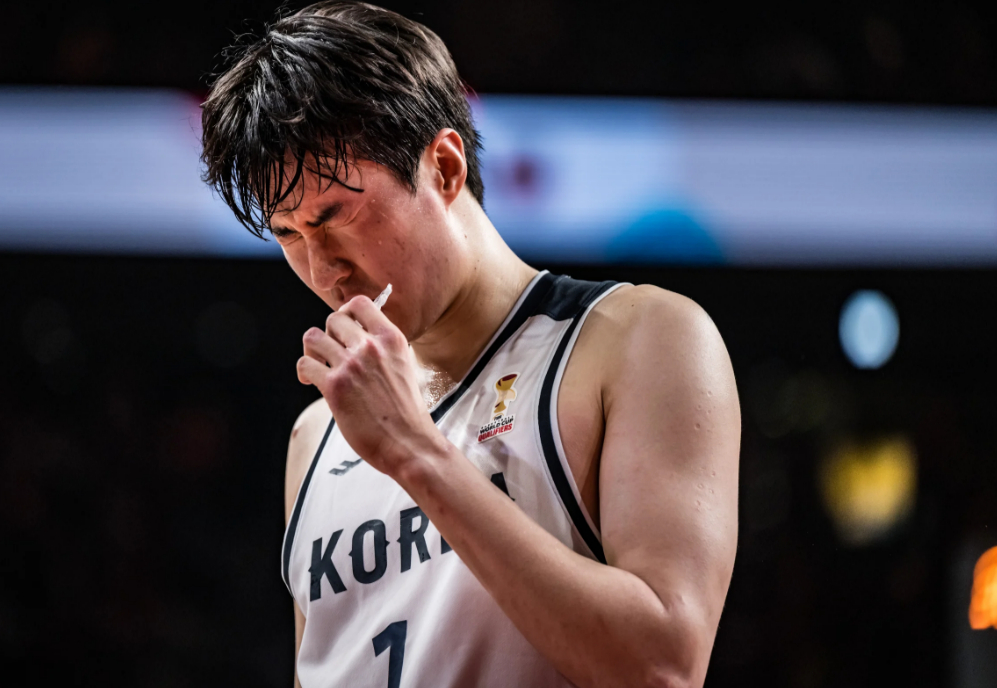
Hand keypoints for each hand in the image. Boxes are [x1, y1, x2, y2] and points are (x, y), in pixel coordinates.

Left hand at [296, 296, 443, 475]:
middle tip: (330, 354)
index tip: (343, 328)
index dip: (346, 313)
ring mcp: (351, 365)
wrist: (409, 442)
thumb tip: (358, 337)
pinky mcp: (335, 387)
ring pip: (313, 338)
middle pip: (332, 319)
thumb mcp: (404, 366)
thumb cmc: (407, 412)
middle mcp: (371, 347)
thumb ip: (383, 348)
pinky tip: (310, 381)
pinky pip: (305, 364)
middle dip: (328, 335)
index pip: (360, 304)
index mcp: (392, 338)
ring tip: (318, 365)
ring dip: (312, 351)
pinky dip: (304, 371)